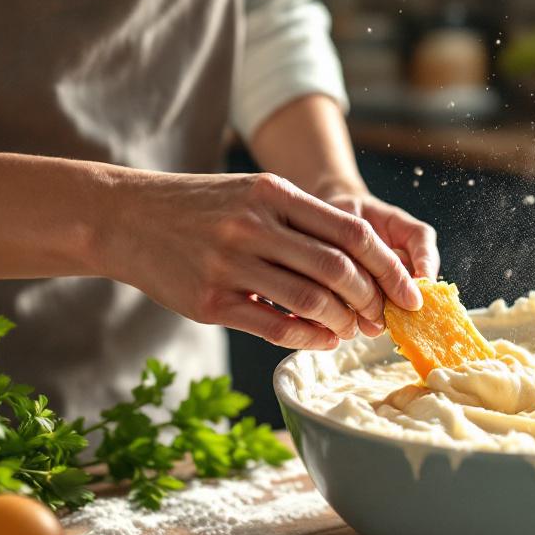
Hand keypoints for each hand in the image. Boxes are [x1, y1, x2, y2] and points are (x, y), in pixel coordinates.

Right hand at [102, 172, 422, 349]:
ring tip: (353, 329)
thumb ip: (304, 222)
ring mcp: (230, 264)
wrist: (124, 217)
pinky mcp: (210, 301)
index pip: (353, 233)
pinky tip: (323, 340)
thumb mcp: (254, 195)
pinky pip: (276, 327)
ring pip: (311, 301)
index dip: (390, 267)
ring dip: (343, 322)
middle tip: (383, 317)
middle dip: (372, 300)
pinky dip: (309, 338)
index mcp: (274, 194)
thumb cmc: (201, 208)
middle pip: (339, 269)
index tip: (411, 292)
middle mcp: (254, 226)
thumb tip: (364, 267)